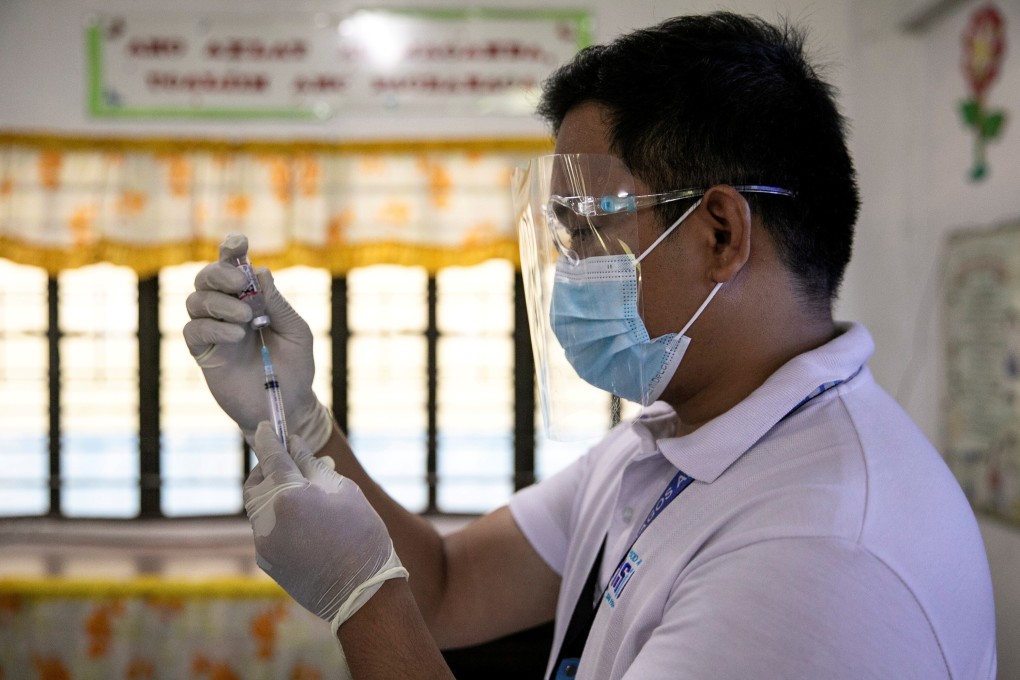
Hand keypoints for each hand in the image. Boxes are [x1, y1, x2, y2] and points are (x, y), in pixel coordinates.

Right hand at [183, 233, 332, 450]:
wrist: (287, 404)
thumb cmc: (295, 367)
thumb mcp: (296, 332)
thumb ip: (278, 304)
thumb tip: (261, 272)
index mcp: (252, 298)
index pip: (234, 267)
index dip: (231, 250)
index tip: (239, 243)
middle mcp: (228, 309)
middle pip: (206, 277)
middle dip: (221, 274)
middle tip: (242, 285)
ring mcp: (213, 330)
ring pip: (195, 300)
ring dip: (219, 302)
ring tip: (246, 318)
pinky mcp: (203, 353)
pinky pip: (193, 330)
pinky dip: (213, 327)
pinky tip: (236, 335)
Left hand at [243, 422, 407, 626]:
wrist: (362, 592)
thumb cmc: (362, 535)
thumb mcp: (344, 492)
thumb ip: (313, 466)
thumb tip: (295, 446)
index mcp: (289, 495)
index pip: (271, 456)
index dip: (268, 438)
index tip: (266, 426)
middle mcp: (268, 518)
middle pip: (254, 483)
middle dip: (266, 470)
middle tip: (285, 464)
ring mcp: (264, 542)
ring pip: (257, 509)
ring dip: (272, 496)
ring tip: (301, 498)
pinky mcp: (266, 561)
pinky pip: (266, 531)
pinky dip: (278, 520)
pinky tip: (304, 526)